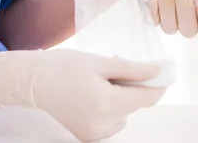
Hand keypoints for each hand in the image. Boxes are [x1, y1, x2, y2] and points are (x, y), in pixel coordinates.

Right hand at [0, 48, 164, 141]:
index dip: (158, 83)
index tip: (164, 71)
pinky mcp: (87, 136)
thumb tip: (157, 71)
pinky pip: (111, 121)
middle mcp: (102, 124)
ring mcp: (94, 133)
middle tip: (117, 64)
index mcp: (107, 103)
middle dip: (132, 84)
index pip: (147, 97)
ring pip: (124, 112)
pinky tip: (93, 92)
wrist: (33, 82)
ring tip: (100, 78)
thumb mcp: (101, 62)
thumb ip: (132, 69)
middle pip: (135, 104)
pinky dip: (109, 106)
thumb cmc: (63, 67)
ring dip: (120, 95)